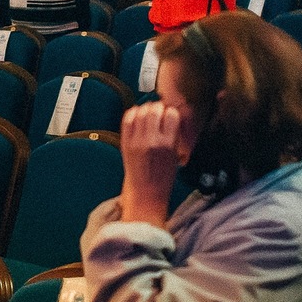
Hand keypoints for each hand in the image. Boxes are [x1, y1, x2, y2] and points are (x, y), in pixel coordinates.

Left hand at [118, 102, 181, 227]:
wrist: (146, 193)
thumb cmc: (162, 177)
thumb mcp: (175, 155)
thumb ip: (173, 134)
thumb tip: (170, 114)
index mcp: (168, 144)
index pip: (171, 114)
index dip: (172, 112)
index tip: (170, 115)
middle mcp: (152, 140)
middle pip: (155, 108)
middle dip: (159, 108)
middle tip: (159, 112)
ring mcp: (137, 140)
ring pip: (141, 110)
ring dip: (146, 109)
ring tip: (148, 114)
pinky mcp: (125, 142)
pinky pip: (127, 119)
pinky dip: (132, 113)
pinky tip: (137, 116)